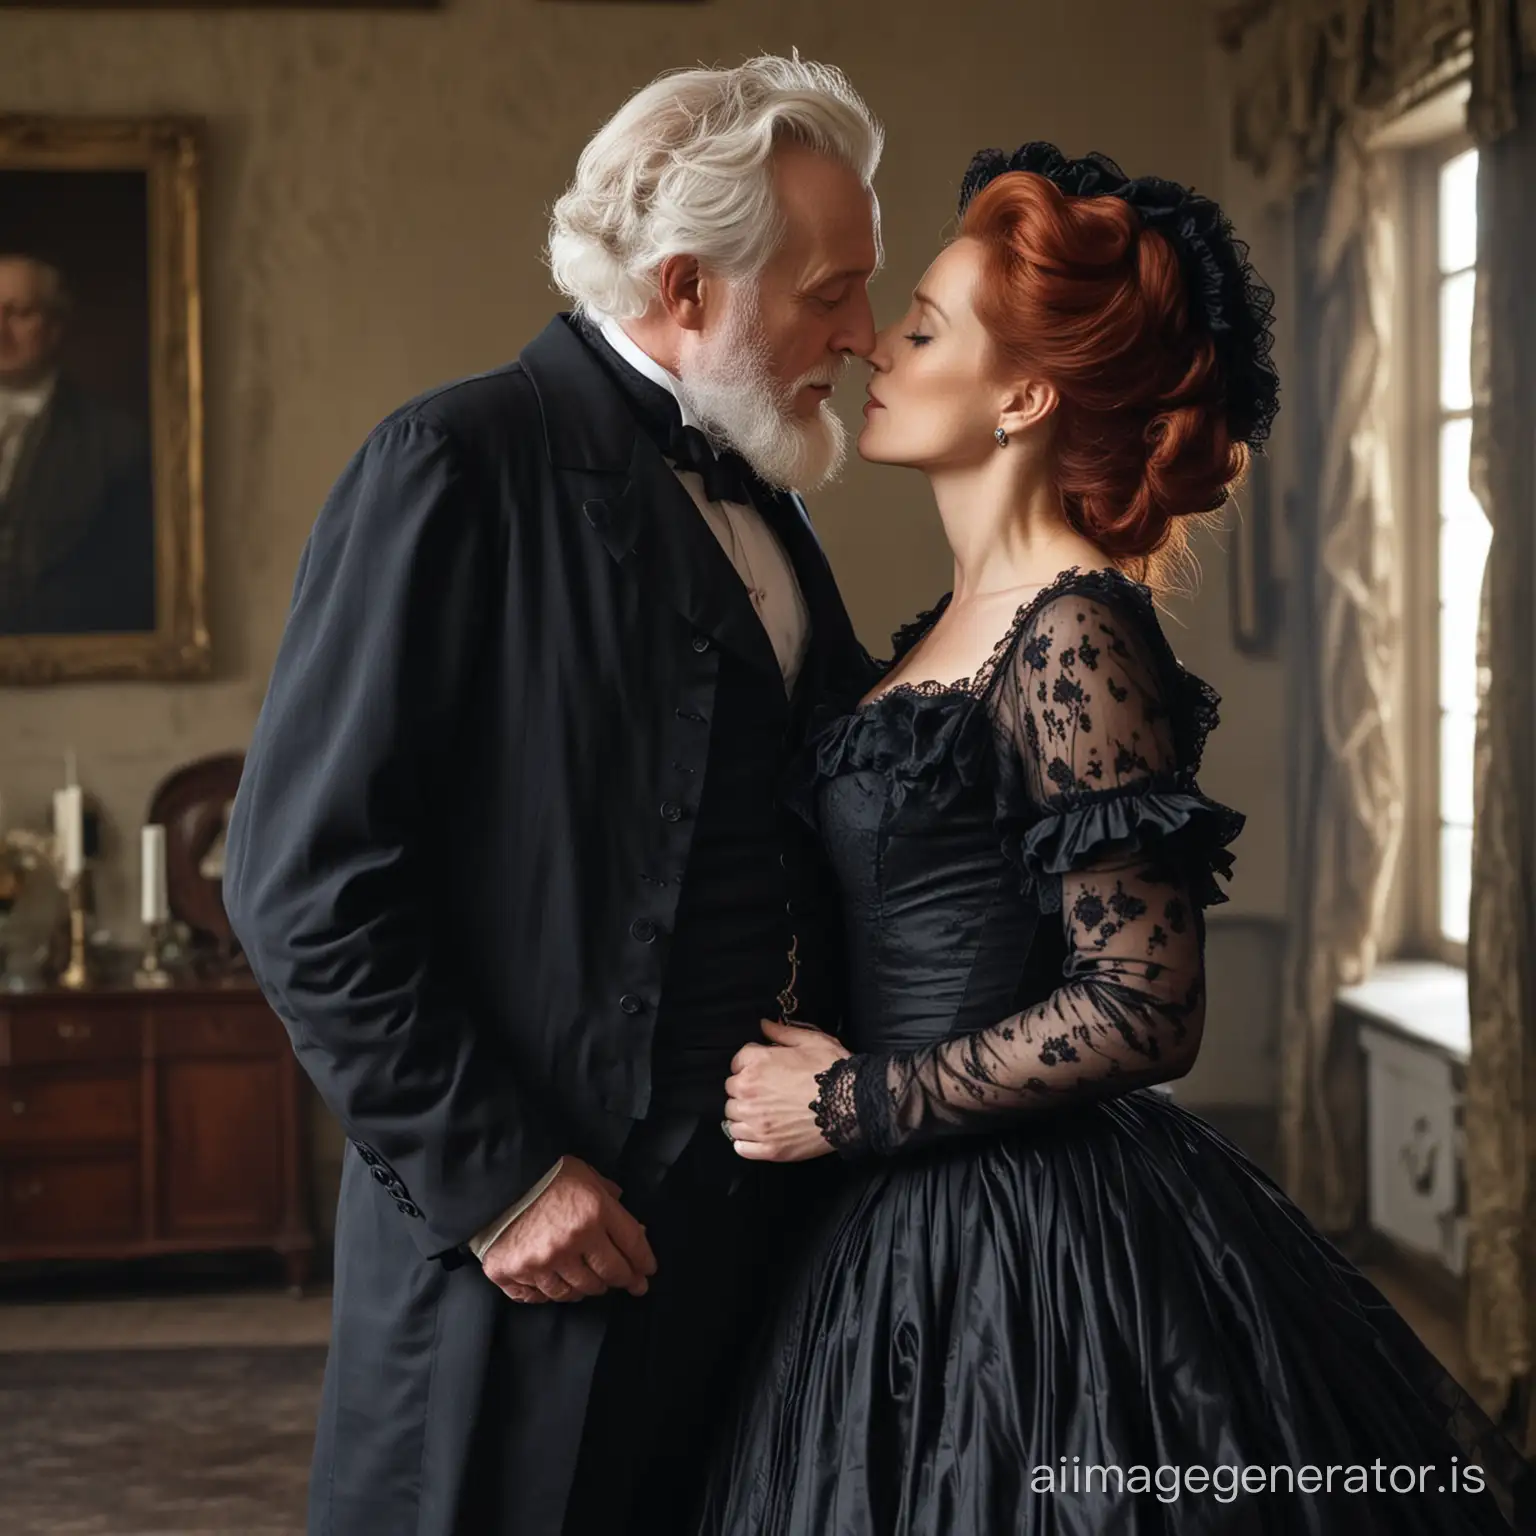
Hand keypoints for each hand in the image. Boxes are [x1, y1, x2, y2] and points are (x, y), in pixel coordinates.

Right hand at [481, 1156, 656, 1304]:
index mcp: (595, 1211)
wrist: (493, 1180)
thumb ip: (609, 1197)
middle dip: (620, 1280)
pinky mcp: (514, 1274)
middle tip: (624, 1282)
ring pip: (576, 1291)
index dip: (643, 1263)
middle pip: (609, 1275)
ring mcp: (543, 1262)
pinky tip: (554, 1286)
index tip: (646, 1273)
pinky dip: (550, 1293)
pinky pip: (541, 1297)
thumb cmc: (545, 1174)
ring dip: (585, 1288)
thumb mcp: (585, 1174)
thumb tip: (635, 1227)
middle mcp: (573, 1241)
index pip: (632, 1246)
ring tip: (588, 1282)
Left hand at [724, 1018, 850, 1162]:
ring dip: (743, 1115)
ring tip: (763, 1113)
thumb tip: (764, 1025)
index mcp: (757, 1064)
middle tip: (765, 1090)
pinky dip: (745, 1141)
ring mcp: (758, 1124)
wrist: (852, 1104)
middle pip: (731, 1091)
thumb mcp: (810, 1040)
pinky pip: (741, 1147)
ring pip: (732, 1119)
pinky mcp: (769, 1149)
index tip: (762, 1069)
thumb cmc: (833, 1070)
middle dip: (745, 1088)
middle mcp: (750, 1094)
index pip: (736, 1062)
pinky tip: (757, 1135)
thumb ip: (782, 1033)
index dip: (750, 1064)